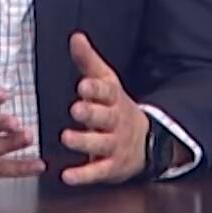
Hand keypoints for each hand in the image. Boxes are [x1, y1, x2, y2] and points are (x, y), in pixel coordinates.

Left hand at [60, 32, 150, 185]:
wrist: (145, 140)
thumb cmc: (114, 106)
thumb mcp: (104, 82)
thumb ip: (87, 61)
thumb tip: (75, 36)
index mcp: (113, 98)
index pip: (106, 92)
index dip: (95, 89)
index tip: (82, 85)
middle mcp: (116, 121)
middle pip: (105, 117)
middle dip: (91, 113)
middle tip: (76, 109)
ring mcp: (115, 145)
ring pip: (101, 144)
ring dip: (84, 141)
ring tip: (67, 138)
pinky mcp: (111, 166)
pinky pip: (98, 171)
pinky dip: (83, 175)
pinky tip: (67, 176)